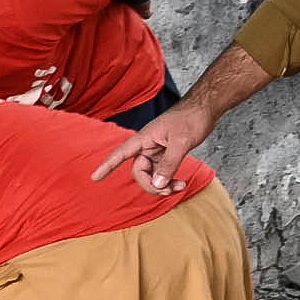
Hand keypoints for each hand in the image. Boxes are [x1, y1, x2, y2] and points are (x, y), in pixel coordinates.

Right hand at [93, 100, 207, 194]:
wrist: (204, 109)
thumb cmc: (191, 118)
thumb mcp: (181, 142)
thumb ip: (168, 164)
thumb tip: (158, 184)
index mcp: (144, 138)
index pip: (120, 154)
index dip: (107, 166)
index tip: (95, 177)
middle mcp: (147, 146)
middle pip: (140, 172)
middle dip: (152, 185)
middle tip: (169, 191)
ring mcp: (157, 151)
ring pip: (152, 175)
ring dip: (164, 185)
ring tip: (180, 186)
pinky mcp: (166, 155)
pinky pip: (162, 173)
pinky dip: (170, 180)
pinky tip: (180, 183)